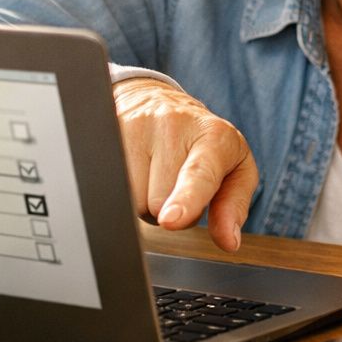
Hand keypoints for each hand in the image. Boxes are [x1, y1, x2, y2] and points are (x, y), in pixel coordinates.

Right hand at [112, 79, 256, 252]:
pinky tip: (134, 168)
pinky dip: (122, 187)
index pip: (197, 175)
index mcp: (214, 137)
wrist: (160, 100)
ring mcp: (137, 124)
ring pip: (130, 199)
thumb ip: (233, 206)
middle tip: (174, 184)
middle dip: (165, 209)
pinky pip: (106, 184)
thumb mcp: (235, 170)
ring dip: (142, 200)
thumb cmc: (205, 143)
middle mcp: (174, 124)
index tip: (170, 221)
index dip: (185, 199)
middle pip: (157, 202)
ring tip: (154, 175)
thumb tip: (229, 241)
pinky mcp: (108, 130)